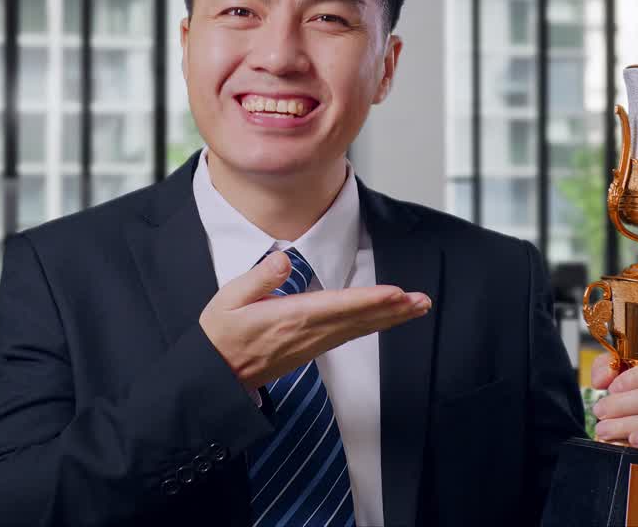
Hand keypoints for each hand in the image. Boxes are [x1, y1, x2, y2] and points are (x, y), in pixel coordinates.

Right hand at [199, 251, 431, 389]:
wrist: (215, 376)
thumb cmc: (219, 335)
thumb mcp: (228, 300)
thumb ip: (259, 278)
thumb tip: (284, 260)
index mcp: (288, 318)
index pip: (336, 306)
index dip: (369, 300)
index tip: (395, 294)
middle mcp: (305, 334)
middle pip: (356, 320)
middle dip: (391, 310)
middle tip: (422, 301)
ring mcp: (310, 345)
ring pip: (357, 330)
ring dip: (388, 319)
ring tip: (415, 307)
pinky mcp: (310, 350)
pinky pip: (347, 337)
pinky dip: (370, 327)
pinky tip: (384, 320)